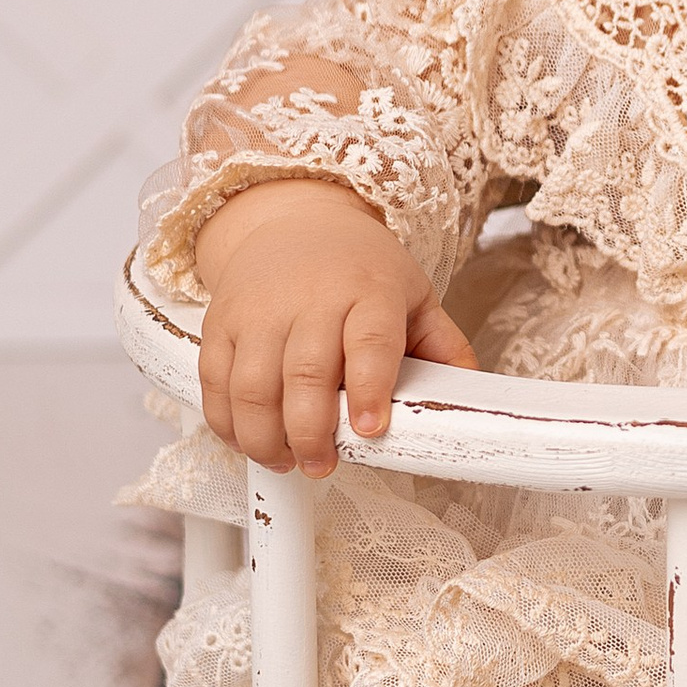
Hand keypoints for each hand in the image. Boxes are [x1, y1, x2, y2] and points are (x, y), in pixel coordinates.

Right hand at [193, 176, 474, 477]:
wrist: (295, 221)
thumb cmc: (360, 269)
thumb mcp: (413, 295)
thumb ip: (443, 346)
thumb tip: (470, 394)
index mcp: (370, 290)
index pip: (370, 341)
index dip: (368, 389)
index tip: (368, 429)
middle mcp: (311, 296)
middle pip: (305, 372)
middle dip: (309, 432)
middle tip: (320, 465)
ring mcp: (260, 308)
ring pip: (252, 384)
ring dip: (264, 436)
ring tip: (286, 461)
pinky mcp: (222, 321)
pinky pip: (215, 381)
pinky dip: (227, 422)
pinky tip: (249, 441)